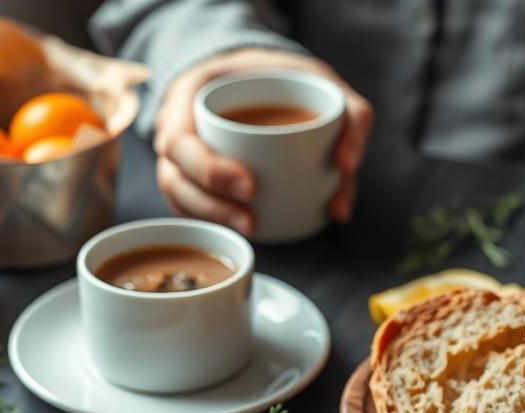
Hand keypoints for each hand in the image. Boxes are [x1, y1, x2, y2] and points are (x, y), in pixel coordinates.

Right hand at [153, 48, 373, 235]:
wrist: (264, 72)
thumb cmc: (290, 76)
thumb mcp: (322, 81)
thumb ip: (350, 117)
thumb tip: (346, 169)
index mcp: (193, 89)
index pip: (179, 139)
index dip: (210, 171)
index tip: (252, 187)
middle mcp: (177, 121)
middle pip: (174, 174)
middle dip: (212, 204)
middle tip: (253, 220)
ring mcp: (179, 150)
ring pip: (177, 194)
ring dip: (212, 217)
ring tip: (252, 228)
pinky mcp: (189, 173)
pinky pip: (186, 203)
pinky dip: (209, 218)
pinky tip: (238, 228)